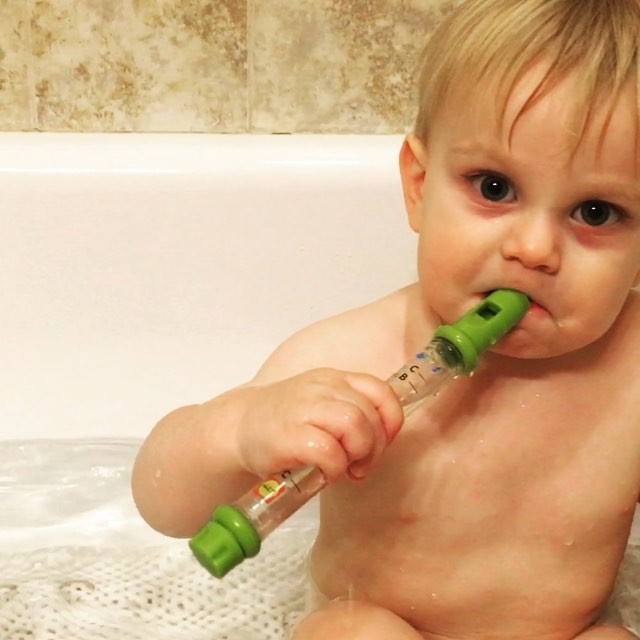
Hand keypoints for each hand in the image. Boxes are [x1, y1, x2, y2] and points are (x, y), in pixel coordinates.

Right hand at [235, 368, 403, 481]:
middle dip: (374, 447)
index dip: (390, 421)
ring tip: (345, 468)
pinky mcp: (290, 435)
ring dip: (357, 453)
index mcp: (334, 379)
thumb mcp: (321, 405)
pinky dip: (335, 467)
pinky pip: (330, 451)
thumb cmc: (286, 422)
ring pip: (354, 424)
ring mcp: (304, 408)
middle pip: (369, 413)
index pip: (381, 391)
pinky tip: (324, 472)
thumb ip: (350, 413)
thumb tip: (382, 440)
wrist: (238, 428)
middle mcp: (322, 387)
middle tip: (360, 465)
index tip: (383, 442)